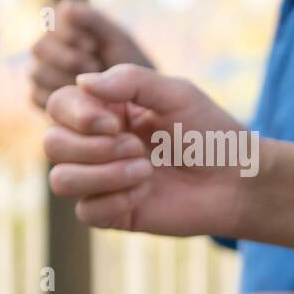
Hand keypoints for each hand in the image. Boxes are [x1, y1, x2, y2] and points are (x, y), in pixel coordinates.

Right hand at [30, 0, 152, 108]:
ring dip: (66, 80)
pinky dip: (62, 100)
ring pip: (38, 73)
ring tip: (96, 89)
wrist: (140, 102)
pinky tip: (85, 103)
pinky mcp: (42, 99)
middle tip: (95, 68)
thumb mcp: (119, 41)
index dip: (69, 34)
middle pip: (40, 47)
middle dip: (70, 59)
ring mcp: (42, 74)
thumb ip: (96, 21)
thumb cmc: (131, 65)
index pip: (49, 21)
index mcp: (64, 27)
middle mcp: (48, 49)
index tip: (93, 46)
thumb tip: (67, 6)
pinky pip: (39, 97)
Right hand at [43, 63, 252, 237]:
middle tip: (138, 147)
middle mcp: (98, 146)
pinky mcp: (116, 213)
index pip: (59, 105)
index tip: (115, 121)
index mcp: (107, 111)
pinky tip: (144, 194)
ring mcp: (104, 181)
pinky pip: (86, 212)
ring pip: (60, 180)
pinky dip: (112, 200)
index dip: (76, 114)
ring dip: (101, 174)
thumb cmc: (212, 134)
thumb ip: (131, 80)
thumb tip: (82, 81)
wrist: (240, 181)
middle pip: (53, 144)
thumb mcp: (178, 94)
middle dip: (92, 146)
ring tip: (146, 170)